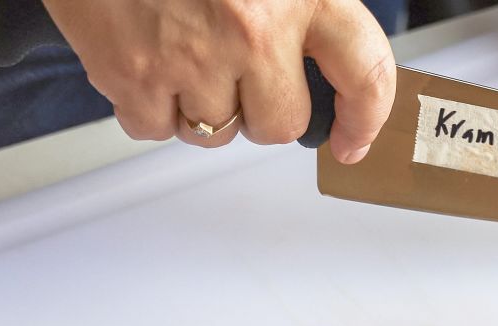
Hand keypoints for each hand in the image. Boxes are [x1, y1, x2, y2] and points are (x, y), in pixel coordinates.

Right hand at [45, 0, 394, 162]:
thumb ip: (297, 5)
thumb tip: (324, 61)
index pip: (364, 71)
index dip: (364, 117)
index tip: (353, 139)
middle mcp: (252, 28)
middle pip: (281, 123)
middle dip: (261, 110)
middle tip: (234, 72)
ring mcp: (191, 57)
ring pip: (216, 132)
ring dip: (201, 106)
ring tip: (180, 49)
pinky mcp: (133, 76)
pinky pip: (155, 128)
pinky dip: (148, 106)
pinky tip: (143, 56)